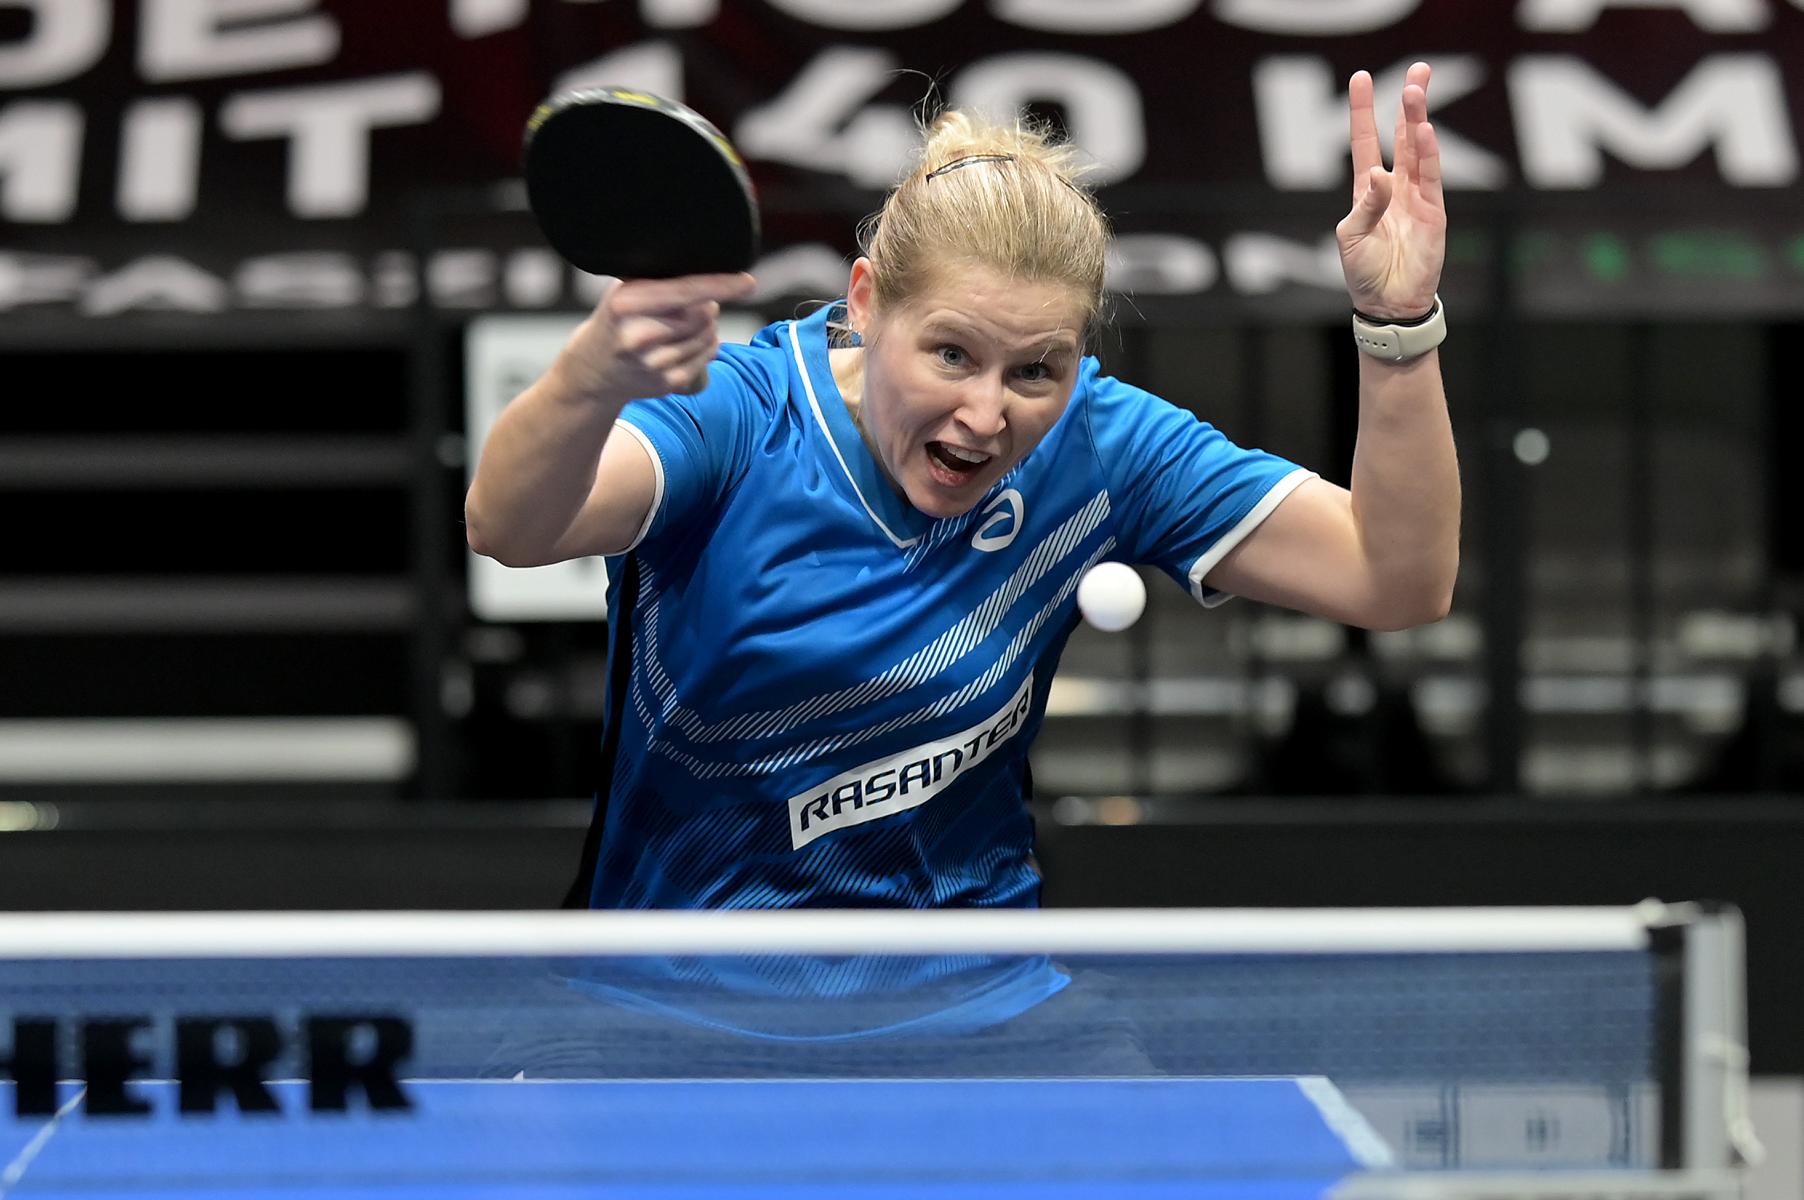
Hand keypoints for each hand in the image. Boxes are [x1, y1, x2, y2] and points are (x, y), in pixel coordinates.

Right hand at [560, 272, 755, 402]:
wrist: (591, 371)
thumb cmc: (616, 319)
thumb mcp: (624, 290)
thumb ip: (658, 279)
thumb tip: (708, 266)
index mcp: (626, 303)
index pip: (685, 290)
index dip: (721, 285)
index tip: (748, 282)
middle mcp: (638, 335)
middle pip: (703, 314)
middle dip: (708, 305)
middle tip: (695, 304)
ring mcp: (652, 363)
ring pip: (708, 336)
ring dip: (708, 327)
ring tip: (688, 323)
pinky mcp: (665, 384)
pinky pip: (706, 358)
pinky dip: (707, 347)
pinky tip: (688, 342)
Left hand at [1337, 63, 1445, 320]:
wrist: (1388, 305)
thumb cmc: (1364, 273)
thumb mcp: (1351, 238)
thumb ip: (1365, 205)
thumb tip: (1379, 175)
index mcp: (1367, 191)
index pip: (1365, 142)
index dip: (1363, 111)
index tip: (1362, 78)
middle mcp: (1394, 187)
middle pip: (1402, 136)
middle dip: (1409, 103)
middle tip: (1418, 70)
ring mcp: (1416, 198)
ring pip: (1419, 150)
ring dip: (1418, 121)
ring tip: (1416, 92)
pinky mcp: (1434, 213)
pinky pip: (1432, 179)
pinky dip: (1428, 156)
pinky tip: (1425, 132)